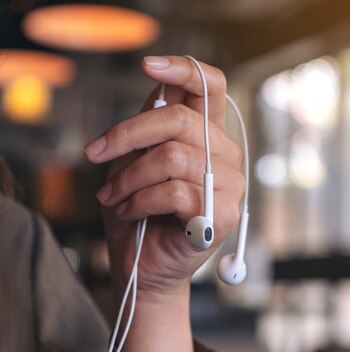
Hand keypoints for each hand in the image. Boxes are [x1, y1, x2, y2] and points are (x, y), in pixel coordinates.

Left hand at [84, 56, 243, 351]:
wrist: (145, 265)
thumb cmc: (141, 212)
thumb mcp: (137, 160)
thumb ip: (152, 128)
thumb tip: (156, 90)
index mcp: (209, 136)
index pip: (211, 88)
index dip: (183, 69)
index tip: (148, 65)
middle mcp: (227, 155)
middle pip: (178, 120)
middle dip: (126, 134)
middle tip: (95, 154)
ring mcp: (230, 185)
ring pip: (172, 158)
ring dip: (128, 177)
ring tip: (112, 196)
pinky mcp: (223, 215)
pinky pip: (174, 192)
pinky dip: (138, 200)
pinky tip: (128, 210)